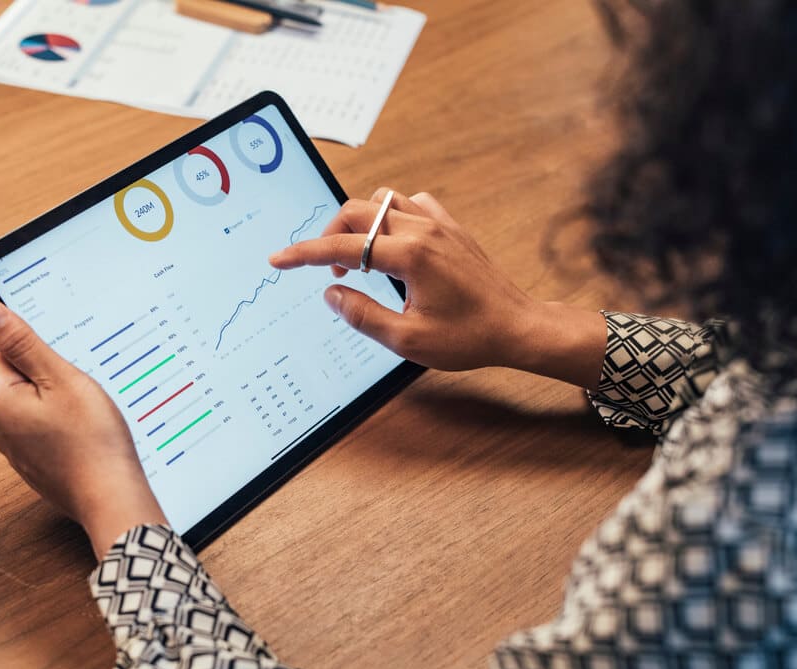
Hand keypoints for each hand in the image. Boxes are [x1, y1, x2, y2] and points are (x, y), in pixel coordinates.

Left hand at [0, 300, 166, 556]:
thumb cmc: (91, 441)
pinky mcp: (33, 463)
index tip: (67, 368)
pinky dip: (65, 428)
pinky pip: (46, 429)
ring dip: (62, 404)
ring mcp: (15, 448)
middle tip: (80, 394)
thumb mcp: (60, 378)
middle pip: (23, 378)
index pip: (10, 350)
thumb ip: (21, 343)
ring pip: (38, 404)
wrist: (111, 497)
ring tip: (86, 417)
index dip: (45, 353)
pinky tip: (85, 436)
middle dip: (54, 378)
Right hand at [269, 189, 603, 388]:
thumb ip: (363, 315)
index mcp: (410, 255)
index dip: (305, 253)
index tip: (279, 259)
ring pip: (383, 201)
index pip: (343, 246)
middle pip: (357, 211)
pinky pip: (411, 204)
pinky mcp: (452, 227)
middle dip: (331, 235)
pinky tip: (392, 243)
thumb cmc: (468, 337)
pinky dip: (392, 216)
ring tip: (359, 257)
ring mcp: (440, 223)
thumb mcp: (408, 340)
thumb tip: (332, 293)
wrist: (517, 327)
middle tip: (328, 268)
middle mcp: (423, 230)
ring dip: (361, 223)